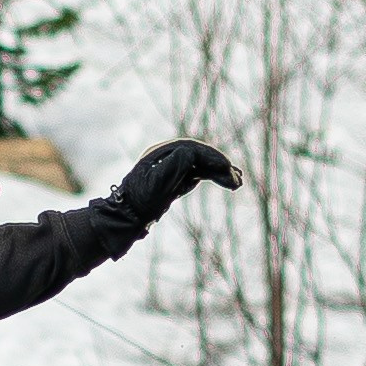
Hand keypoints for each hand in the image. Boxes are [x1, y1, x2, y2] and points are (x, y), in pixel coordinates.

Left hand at [107, 139, 242, 228]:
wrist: (127, 215)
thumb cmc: (139, 200)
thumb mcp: (155, 183)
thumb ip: (172, 166)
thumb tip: (191, 153)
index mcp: (162, 152)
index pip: (193, 150)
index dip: (210, 157)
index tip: (225, 167)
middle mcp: (170, 156)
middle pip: (201, 156)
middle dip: (219, 166)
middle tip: (236, 179)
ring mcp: (175, 167)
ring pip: (203, 166)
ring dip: (221, 173)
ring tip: (238, 183)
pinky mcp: (179, 178)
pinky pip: (201, 174)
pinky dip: (214, 177)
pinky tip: (228, 182)